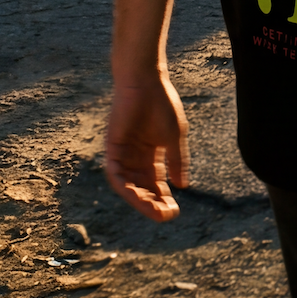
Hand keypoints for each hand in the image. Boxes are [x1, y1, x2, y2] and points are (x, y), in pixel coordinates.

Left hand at [104, 74, 188, 221]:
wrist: (145, 81)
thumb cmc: (161, 103)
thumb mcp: (174, 136)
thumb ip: (177, 160)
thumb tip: (183, 186)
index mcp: (153, 154)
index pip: (157, 183)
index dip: (164, 198)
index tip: (175, 212)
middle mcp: (136, 158)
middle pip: (143, 189)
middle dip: (153, 204)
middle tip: (166, 215)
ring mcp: (124, 154)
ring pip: (129, 186)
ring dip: (140, 200)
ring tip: (154, 210)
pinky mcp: (113, 148)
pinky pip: (116, 175)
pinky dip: (125, 187)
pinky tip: (137, 196)